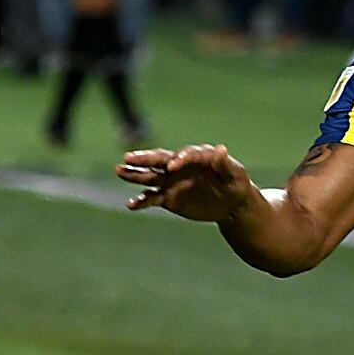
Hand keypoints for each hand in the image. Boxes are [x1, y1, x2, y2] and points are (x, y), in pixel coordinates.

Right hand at [117, 143, 257, 221]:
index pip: (185, 155)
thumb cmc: (235, 183)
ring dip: (135, 174)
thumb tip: (221, 149)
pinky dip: (141, 201)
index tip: (173, 166)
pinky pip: (152, 198)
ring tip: (119, 170)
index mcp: (197, 156)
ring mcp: (171, 181)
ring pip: (150, 177)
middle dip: (145, 159)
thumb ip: (224, 164)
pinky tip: (130, 205)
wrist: (230, 203)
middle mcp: (179, 166)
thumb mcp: (235, 174)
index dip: (179, 159)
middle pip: (160, 160)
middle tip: (128, 157)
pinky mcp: (168, 197)